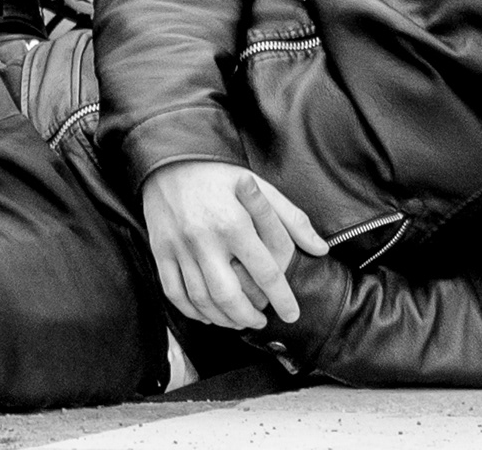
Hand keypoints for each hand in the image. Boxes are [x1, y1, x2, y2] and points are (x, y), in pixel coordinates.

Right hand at [141, 159, 326, 329]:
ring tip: (238, 321)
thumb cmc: (219, 175)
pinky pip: (174, 292)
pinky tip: (208, 313)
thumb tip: (320, 248)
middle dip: (248, 317)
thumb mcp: (261, 187)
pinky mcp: (160, 251)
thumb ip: (292, 220)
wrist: (170, 160)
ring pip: (201, 299)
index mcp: (234, 223)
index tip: (291, 314)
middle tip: (260, 321)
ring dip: (222, 318)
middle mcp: (205, 238)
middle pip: (229, 295)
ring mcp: (180, 247)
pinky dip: (192, 310)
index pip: (265, 272)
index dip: (282, 298)